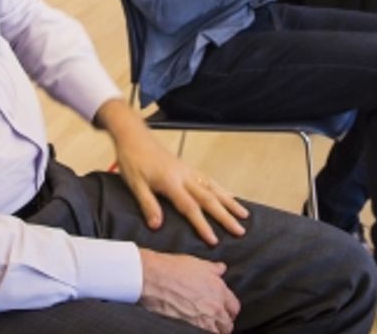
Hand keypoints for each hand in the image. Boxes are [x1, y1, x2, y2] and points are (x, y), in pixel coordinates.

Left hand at [103, 102, 247, 245]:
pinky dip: (222, 189)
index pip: (191, 207)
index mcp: (171, 182)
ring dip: (230, 202)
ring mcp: (188, 171)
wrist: (134, 136)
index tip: (214, 241)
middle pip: (209, 198)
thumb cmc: (132, 159)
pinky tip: (229, 196)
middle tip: (240, 231)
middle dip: (226, 216)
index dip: (203, 225)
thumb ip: (148, 204)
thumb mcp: (134, 184)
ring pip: (214, 187)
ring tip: (244, 214)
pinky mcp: (188, 168)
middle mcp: (184, 176)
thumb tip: (157, 226)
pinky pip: (209, 180)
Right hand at [139, 249, 238, 332]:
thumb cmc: (174, 268)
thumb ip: (214, 269)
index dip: (230, 310)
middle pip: (228, 324)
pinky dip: (202, 333)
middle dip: (224, 324)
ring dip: (214, 331)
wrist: (155, 277)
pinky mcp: (190, 326)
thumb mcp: (198, 263)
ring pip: (217, 333)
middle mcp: (214, 306)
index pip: (234, 307)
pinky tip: (196, 329)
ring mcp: (203, 318)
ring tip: (207, 327)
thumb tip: (221, 269)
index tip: (226, 311)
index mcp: (219, 289)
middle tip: (217, 322)